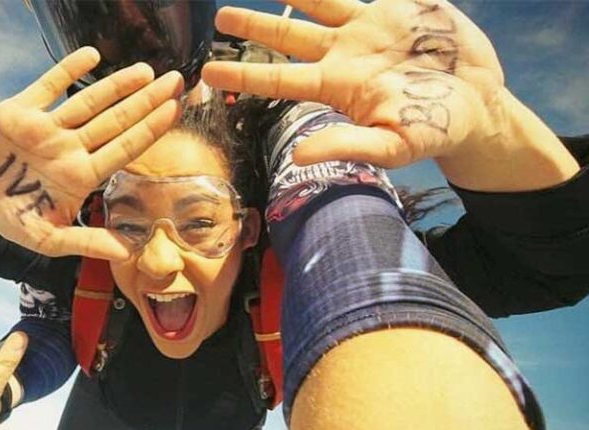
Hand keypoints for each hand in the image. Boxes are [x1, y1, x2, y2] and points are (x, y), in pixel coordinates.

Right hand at [0, 46, 183, 259]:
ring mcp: (48, 128)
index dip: (150, 129)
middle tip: (175, 81)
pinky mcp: (20, 110)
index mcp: (81, 175)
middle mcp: (71, 147)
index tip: (175, 110)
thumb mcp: (47, 239)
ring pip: (89, 102)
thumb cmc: (16, 215)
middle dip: (146, 102)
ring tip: (146, 70)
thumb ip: (85, 243)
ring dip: (117, 85)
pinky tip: (92, 55)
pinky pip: (49, 85)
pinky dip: (68, 70)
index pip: (124, 148)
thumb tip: (126, 253)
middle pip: (116, 121)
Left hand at [202, 0, 577, 190]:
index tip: (207, 74)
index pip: (278, 80)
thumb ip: (345, 146)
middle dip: (254, 27)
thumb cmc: (434, 130)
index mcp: (336, 86)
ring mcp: (368, 27)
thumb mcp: (391, 145)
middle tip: (220, 16)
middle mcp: (343, 54)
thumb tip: (296, 156)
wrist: (479, 104)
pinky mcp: (398, 6)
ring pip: (318, 2)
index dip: (243, 76)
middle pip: (287, 37)